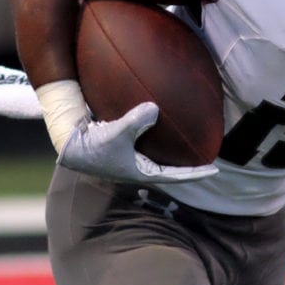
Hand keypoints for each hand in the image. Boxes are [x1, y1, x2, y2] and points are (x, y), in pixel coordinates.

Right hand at [58, 102, 218, 183]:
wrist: (69, 145)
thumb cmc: (92, 146)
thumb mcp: (115, 134)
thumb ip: (135, 122)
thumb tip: (155, 109)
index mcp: (142, 172)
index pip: (176, 176)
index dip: (196, 174)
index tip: (215, 171)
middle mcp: (139, 166)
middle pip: (171, 167)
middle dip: (189, 162)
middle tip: (208, 154)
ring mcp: (131, 157)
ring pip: (159, 154)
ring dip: (174, 150)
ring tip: (190, 140)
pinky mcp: (124, 146)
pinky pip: (148, 141)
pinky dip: (158, 134)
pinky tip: (161, 118)